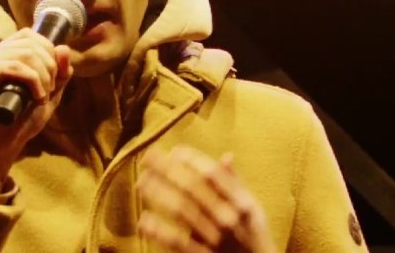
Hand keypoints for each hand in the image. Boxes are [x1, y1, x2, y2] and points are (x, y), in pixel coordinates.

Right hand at [0, 28, 72, 190]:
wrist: (3, 144)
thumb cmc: (22, 119)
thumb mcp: (49, 91)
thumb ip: (59, 71)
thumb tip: (64, 48)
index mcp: (1, 52)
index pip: (29, 35)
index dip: (48, 52)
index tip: (52, 79)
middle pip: (31, 43)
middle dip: (49, 67)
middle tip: (48, 90)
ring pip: (25, 53)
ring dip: (42, 76)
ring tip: (42, 96)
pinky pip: (15, 66)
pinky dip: (33, 80)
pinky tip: (36, 97)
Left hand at [137, 146, 276, 252]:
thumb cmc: (252, 236)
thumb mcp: (253, 209)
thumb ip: (236, 184)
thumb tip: (227, 156)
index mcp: (243, 202)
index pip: (214, 174)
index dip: (192, 159)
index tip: (174, 150)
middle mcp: (229, 218)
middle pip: (193, 188)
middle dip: (168, 170)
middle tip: (148, 158)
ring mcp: (215, 239)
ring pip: (182, 211)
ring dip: (159, 193)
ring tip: (142, 181)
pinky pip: (178, 243)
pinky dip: (160, 231)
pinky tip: (144, 219)